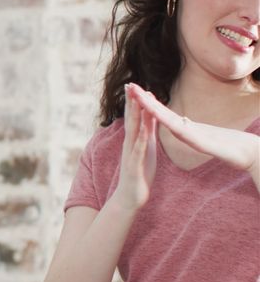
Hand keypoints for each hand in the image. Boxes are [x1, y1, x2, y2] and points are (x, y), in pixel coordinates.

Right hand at [110, 84, 157, 210]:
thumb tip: (152, 116)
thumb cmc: (140, 173)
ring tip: (136, 102)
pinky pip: (139, 150)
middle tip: (130, 84)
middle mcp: (130, 144)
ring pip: (133, 132)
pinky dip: (141, 139)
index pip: (134, 117)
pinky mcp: (135, 165)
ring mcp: (131, 154)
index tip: (136, 84)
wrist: (130, 197)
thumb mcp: (147, 148)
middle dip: (131, 102)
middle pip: (131, 119)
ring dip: (134, 117)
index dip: (135, 101)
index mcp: (135, 139)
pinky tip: (145, 130)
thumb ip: (148, 132)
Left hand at [128, 83, 259, 174]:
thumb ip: (194, 130)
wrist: (253, 155)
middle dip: (144, 100)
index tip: (134, 93)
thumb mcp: (207, 139)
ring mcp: (194, 135)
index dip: (148, 104)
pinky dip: (169, 123)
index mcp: (186, 130)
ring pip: (168, 118)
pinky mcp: (201, 142)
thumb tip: (182, 121)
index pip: (162, 116)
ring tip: (138, 94)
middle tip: (129, 85)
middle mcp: (188, 130)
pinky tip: (158, 116)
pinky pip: (181, 131)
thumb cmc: (234, 148)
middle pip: (161, 112)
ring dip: (152, 107)